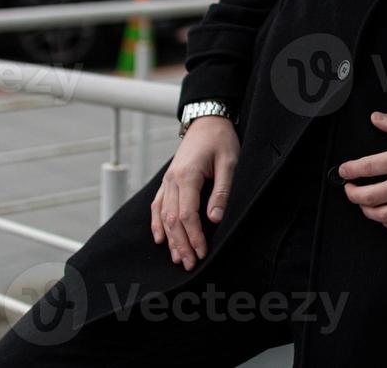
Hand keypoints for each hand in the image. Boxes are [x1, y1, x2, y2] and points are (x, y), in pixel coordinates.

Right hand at [151, 115, 237, 270]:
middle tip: (190, 264)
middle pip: (172, 219)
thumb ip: (221, 192)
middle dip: (180, 244)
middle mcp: (172, 180)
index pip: (186, 214)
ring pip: (162, 215)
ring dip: (169, 239)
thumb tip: (214, 219)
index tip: (202, 253)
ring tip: (177, 258)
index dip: (194, 237)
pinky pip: (157, 205)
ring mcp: (167, 180)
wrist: (208, 120)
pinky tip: (159, 237)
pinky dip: (157, 223)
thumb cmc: (221, 140)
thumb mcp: (229, 163)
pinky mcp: (168, 180)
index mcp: (187, 175)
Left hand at [337, 111, 386, 233]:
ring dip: (366, 210)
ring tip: (364, 203)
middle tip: (349, 188)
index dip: (349, 170)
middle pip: (368, 196)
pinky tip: (385, 216)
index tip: (343, 171)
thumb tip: (376, 119)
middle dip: (352, 193)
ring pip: (381, 215)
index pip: (367, 167)